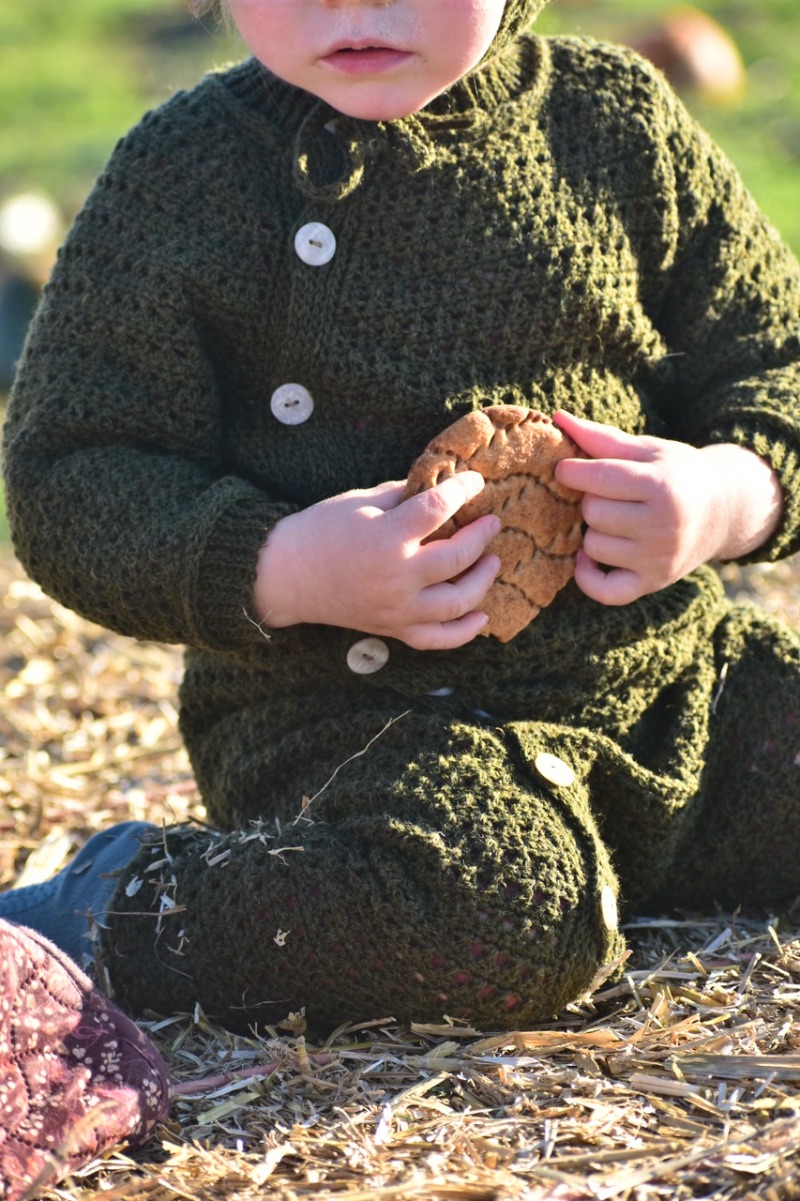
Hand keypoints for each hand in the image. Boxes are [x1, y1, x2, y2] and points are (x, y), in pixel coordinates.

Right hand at [254, 472, 501, 649]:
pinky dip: (464, 631)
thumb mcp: (361, 500)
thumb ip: (405, 494)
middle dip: (481, 536)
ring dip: (482, 580)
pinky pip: (437, 639)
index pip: (439, 508)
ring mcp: (397, 608)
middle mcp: (397, 577)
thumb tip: (442, 487)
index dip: (464, 490)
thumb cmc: (321, 530)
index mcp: (387, 537)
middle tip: (492, 523)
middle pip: (458, 556)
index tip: (476, 483)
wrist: (285, 575)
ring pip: (458, 602)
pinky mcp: (392, 629)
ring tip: (491, 561)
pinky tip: (482, 615)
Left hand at [553, 411, 782, 605]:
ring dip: (593, 532)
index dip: (572, 472)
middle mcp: (663, 526)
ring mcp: (659, 559)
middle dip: (591, 501)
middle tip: (607, 496)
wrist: (723, 511)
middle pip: (593, 513)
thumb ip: (601, 438)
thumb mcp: (647, 450)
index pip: (600, 479)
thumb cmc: (676, 473)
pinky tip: (589, 558)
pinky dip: (587, 576)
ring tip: (614, 520)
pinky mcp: (652, 584)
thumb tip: (558, 418)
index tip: (566, 469)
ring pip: (593, 547)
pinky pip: (603, 591)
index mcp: (663, 486)